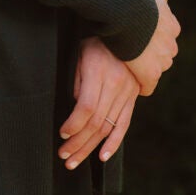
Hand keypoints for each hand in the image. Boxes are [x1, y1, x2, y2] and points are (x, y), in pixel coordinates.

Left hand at [57, 37, 139, 168]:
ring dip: (90, 148)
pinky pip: (124, 124)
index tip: (62, 133)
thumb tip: (75, 108)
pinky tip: (102, 157)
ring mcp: (126, 93)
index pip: (86, 107)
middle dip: (78, 143)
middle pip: (96, 122)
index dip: (74, 124)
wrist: (128, 33)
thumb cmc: (97, 43)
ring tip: (74, 161)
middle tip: (64, 156)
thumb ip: (77, 81)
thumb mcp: (81, 54)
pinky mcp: (133, 98)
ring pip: (108, 127)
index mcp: (98, 72)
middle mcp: (115, 85)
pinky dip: (114, 143)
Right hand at [124, 0, 180, 96]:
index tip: (141, 38)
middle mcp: (171, 44)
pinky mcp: (151, 74)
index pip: (166, 38)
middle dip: (151, 55)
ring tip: (129, 66)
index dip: (153, 39)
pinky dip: (142, 85)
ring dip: (146, 69)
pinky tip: (132, 82)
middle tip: (133, 51)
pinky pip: (148, 85)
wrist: (127, 10)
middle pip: (163, 55)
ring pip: (156, 69)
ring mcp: (162, 60)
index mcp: (172, 26)